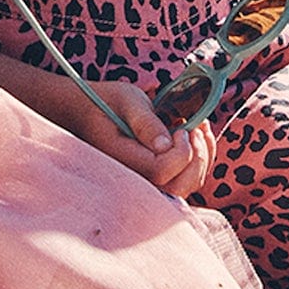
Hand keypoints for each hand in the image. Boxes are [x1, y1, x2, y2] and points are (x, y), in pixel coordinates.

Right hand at [50, 74, 214, 197]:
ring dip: (202, 158)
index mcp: (120, 159)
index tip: (181, 127)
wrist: (86, 112)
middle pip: (177, 188)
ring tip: (199, 128)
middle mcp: (132, 178)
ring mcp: (143, 180)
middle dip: (197, 158)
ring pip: (185, 187)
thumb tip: (165, 144)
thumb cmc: (105, 102)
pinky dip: (199, 161)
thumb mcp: (127, 101)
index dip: (180, 152)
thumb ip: (146, 122)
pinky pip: (183, 180)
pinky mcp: (153, 178)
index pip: (161, 171)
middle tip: (196, 127)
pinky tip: (195, 137)